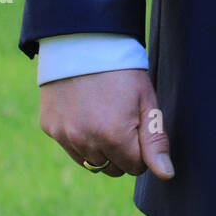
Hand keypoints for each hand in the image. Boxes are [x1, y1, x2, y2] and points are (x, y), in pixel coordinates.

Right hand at [39, 69, 174, 179]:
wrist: (83, 40)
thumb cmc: (122, 69)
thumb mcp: (146, 99)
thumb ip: (155, 140)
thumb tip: (166, 175)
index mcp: (114, 136)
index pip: (135, 167)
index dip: (142, 149)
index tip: (140, 125)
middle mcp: (85, 141)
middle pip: (111, 169)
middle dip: (122, 152)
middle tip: (123, 118)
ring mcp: (64, 136)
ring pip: (90, 162)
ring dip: (100, 148)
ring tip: (104, 115)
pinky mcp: (49, 128)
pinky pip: (70, 147)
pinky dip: (80, 137)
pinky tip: (85, 111)